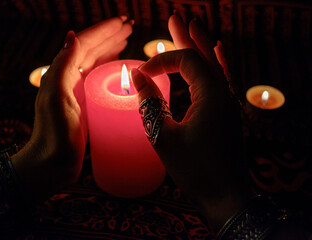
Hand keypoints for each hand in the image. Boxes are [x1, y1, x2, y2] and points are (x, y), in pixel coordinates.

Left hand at [12, 17, 132, 200]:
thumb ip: (62, 67)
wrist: (52, 162)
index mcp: (62, 74)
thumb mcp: (56, 97)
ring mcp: (79, 92)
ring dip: (111, 50)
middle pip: (92, 51)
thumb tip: (72, 36)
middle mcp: (70, 79)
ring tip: (127, 40)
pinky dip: (110, 70)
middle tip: (129, 27)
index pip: (84, 44)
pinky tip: (120, 69)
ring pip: (97, 64)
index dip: (103, 31)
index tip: (122, 22)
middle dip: (110, 37)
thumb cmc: (54, 132)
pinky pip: (101, 81)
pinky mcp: (88, 106)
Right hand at [131, 13, 252, 229]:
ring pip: (215, 64)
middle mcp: (224, 91)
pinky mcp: (228, 112)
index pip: (186, 61)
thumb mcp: (164, 136)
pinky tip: (219, 51)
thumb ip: (150, 102)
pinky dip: (218, 61)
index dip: (162, 61)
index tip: (141, 73)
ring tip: (193, 25)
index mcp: (210, 94)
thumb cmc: (194, 168)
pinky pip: (223, 78)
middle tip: (175, 17)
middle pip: (204, 54)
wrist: (224, 195)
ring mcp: (229, 101)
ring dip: (201, 44)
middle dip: (187, 36)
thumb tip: (137, 75)